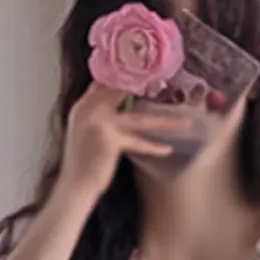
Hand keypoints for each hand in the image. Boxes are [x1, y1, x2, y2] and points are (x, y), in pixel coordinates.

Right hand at [58, 83, 189, 200]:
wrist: (75, 185)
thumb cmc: (83, 163)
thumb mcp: (85, 131)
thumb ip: (98, 114)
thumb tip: (121, 102)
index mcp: (83, 106)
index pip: (105, 82)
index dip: (126, 76)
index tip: (146, 74)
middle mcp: (90, 109)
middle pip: (125, 92)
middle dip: (148, 89)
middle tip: (170, 87)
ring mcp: (100, 121)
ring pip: (140, 119)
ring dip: (165, 122)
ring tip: (185, 123)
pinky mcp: (110, 138)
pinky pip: (138, 142)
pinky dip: (153, 147)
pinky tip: (167, 149)